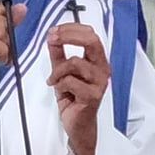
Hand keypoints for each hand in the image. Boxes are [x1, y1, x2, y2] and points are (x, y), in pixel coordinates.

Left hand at [46, 23, 109, 154]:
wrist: (77, 125)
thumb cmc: (74, 99)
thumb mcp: (63, 71)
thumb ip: (58, 53)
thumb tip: (52, 36)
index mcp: (97, 61)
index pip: (90, 35)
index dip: (71, 29)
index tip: (54, 30)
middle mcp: (102, 69)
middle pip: (91, 41)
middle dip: (68, 36)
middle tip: (52, 38)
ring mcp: (99, 83)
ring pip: (74, 62)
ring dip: (58, 70)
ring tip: (54, 80)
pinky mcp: (92, 96)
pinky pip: (70, 81)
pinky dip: (60, 84)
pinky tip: (60, 91)